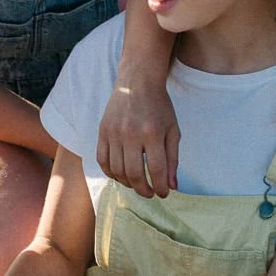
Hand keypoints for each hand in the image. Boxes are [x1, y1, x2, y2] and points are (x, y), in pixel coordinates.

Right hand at [97, 80, 179, 198]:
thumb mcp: (173, 129)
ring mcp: (113, 133)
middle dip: (143, 190)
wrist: (137, 82)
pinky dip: (111, 173)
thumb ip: (173, 158)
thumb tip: (172, 186)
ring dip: (128, 183)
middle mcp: (130, 134)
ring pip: (117, 170)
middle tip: (150, 193)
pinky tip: (120, 175)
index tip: (163, 193)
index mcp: (152, 133)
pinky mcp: (102, 131)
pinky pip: (102, 160)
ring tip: (137, 184)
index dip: (160, 187)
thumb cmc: (159, 106)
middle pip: (134, 174)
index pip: (155, 170)